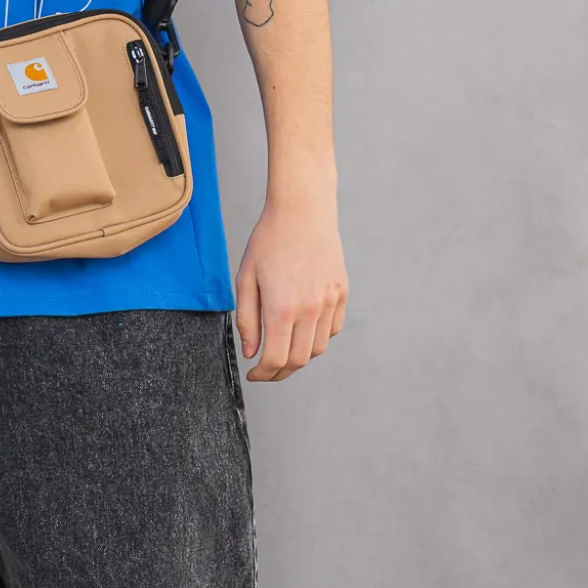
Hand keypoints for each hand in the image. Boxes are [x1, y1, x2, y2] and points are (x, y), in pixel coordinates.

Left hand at [234, 189, 347, 381]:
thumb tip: (251, 352)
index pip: (275, 359)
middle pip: (298, 360)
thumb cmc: (270, 241)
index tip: (254, 376)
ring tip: (283, 348)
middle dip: (280, 373)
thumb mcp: (246, 279)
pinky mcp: (341, 293)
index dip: (263, 375)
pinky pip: (332, 329)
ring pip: (317, 348)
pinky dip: (317, 338)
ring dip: (299, 356)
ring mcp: (329, 302)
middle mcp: (309, 310)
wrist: (303, 211)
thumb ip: (247, 319)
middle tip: (266, 371)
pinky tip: (302, 329)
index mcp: (281, 308)